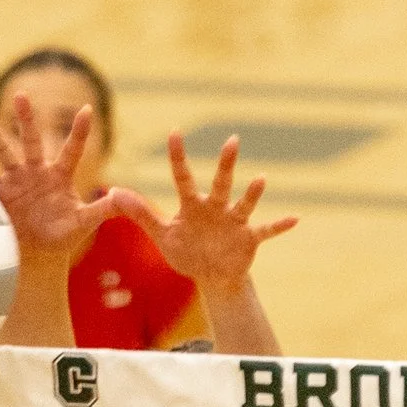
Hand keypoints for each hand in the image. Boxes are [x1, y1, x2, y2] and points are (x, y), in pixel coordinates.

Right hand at [0, 93, 115, 263]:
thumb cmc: (63, 237)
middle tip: (21, 95)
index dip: (79, 132)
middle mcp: (36, 171)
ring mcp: (16, 180)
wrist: (37, 254)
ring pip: (3, 151)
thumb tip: (123, 196)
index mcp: (60, 175)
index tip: (87, 110)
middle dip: (25, 119)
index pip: (72, 149)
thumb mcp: (85, 223)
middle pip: (31, 140)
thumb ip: (103, 209)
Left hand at [112, 132, 296, 287]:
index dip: (178, 156)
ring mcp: (234, 222)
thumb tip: (112, 193)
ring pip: (243, 204)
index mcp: (192, 206)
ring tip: (261, 179)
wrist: (211, 275)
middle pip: (220, 183)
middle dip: (226, 164)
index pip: (182, 177)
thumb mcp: (162, 234)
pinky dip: (280, 226)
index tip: (174, 132)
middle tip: (233, 140)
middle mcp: (215, 208)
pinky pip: (266, 231)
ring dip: (253, 193)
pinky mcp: (249, 239)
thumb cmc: (186, 250)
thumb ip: (140, 213)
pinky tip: (295, 218)